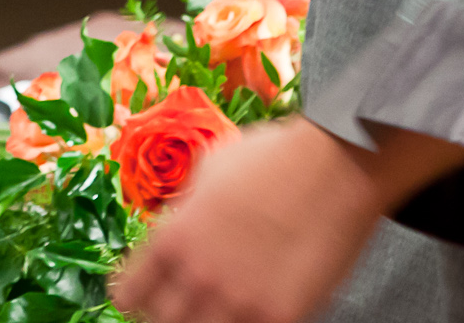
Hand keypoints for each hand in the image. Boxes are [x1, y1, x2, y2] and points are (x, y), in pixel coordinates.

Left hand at [115, 117, 463, 322]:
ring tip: (217, 312)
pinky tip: (255, 313)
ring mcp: (238, 300)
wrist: (334, 166)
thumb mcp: (208, 172)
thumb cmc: (272, 157)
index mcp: (171, 238)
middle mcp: (196, 275)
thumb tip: (184, 221)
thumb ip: (188, 210)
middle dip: (167, 317)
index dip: (136, 298)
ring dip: (205, 322)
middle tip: (182, 308)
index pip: (129, 293)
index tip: (142, 300)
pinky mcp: (281, 317)